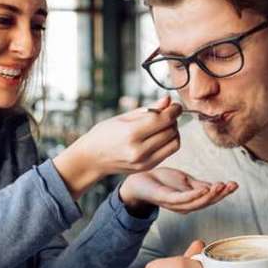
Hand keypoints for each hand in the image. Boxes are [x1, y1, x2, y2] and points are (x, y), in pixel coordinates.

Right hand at [54, 96, 181, 198]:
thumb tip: (168, 100)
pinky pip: (168, 152)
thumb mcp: (123, 117)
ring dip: (174, 131)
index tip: (175, 105)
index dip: (173, 110)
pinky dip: (169, 142)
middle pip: (170, 131)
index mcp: (130, 134)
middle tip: (168, 113)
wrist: (92, 159)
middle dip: (173, 119)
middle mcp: (139, 150)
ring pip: (174, 143)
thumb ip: (149, 109)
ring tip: (164, 125)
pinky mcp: (148, 167)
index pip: (163, 120)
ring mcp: (144, 162)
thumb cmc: (104, 134)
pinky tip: (160, 136)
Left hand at [119, 167, 237, 216]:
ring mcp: (175, 204)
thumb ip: (200, 184)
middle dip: (221, 195)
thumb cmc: (162, 181)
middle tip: (232, 186)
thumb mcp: (185, 181)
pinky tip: (204, 189)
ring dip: (211, 196)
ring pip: (197, 203)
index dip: (223, 192)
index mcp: (190, 201)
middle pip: (206, 203)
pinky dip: (195, 195)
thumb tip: (218, 186)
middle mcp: (184, 206)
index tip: (235, 184)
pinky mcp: (166, 199)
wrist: (140, 180)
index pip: (210, 198)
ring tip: (222, 186)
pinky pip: (182, 199)